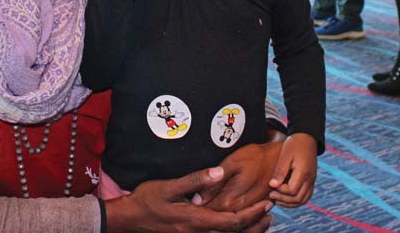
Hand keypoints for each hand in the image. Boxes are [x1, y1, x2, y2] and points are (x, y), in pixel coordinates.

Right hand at [105, 166, 272, 232]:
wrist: (130, 219)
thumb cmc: (147, 200)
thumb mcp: (170, 186)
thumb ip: (196, 180)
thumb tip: (220, 173)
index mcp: (196, 220)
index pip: (231, 222)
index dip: (251, 215)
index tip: (265, 204)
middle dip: (254, 224)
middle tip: (270, 212)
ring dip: (245, 229)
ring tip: (260, 219)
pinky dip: (230, 231)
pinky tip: (234, 223)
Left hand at [196, 139, 281, 211]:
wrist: (278, 159)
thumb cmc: (255, 157)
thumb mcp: (233, 163)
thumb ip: (214, 182)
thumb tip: (197, 199)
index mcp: (230, 200)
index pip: (206, 210)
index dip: (195, 205)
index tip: (186, 198)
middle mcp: (238, 210)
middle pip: (215, 216)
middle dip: (203, 210)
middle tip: (191, 199)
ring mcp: (246, 211)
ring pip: (225, 219)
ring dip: (215, 212)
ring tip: (205, 202)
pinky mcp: (253, 209)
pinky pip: (238, 218)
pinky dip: (228, 214)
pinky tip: (222, 204)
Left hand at [267, 134, 317, 207]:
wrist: (306, 138)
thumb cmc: (294, 144)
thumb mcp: (285, 155)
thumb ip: (280, 171)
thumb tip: (273, 186)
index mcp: (303, 172)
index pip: (292, 191)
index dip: (281, 191)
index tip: (271, 185)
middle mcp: (310, 179)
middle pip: (298, 199)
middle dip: (284, 200)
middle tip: (271, 195)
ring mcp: (312, 180)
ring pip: (303, 200)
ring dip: (290, 203)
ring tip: (277, 200)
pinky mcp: (311, 180)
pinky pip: (306, 195)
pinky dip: (296, 200)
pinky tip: (286, 197)